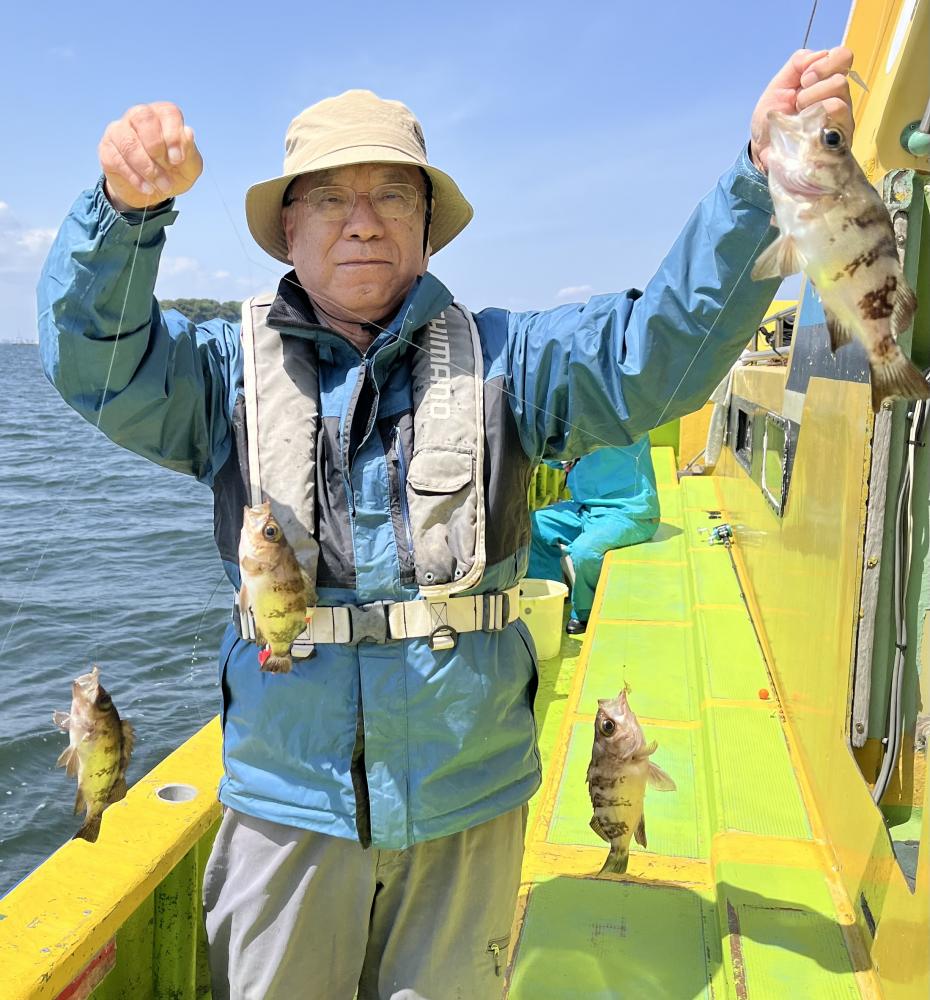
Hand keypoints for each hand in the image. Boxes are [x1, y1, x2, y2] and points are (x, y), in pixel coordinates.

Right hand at [99, 102, 202, 210]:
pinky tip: (147, 189)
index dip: (173, 135)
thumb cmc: (173, 172)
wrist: (153, 191)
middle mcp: (139, 116)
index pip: (168, 112)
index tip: (177, 160)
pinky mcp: (107, 149)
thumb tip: (188, 133)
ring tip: (161, 186)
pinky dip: (135, 177)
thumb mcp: (189, 168)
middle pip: (142, 117)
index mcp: (163, 116)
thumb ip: (190, 152)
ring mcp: (119, 130)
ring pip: (128, 141)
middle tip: (168, 168)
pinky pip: (117, 160)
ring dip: (147, 167)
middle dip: (156, 146)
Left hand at [750, 47, 854, 173]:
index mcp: (825, 81)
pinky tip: (806, 125)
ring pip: (840, 92)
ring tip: (800, 114)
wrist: (763, 150)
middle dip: (815, 84)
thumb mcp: (778, 87)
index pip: (843, 57)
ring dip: (813, 99)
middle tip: (798, 100)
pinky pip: (838, 112)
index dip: (824, 62)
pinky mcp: (840, 134)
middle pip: (841, 75)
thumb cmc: (772, 119)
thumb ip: (796, 65)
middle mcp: (838, 97)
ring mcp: (841, 117)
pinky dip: (819, 114)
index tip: (803, 79)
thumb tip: (819, 54)